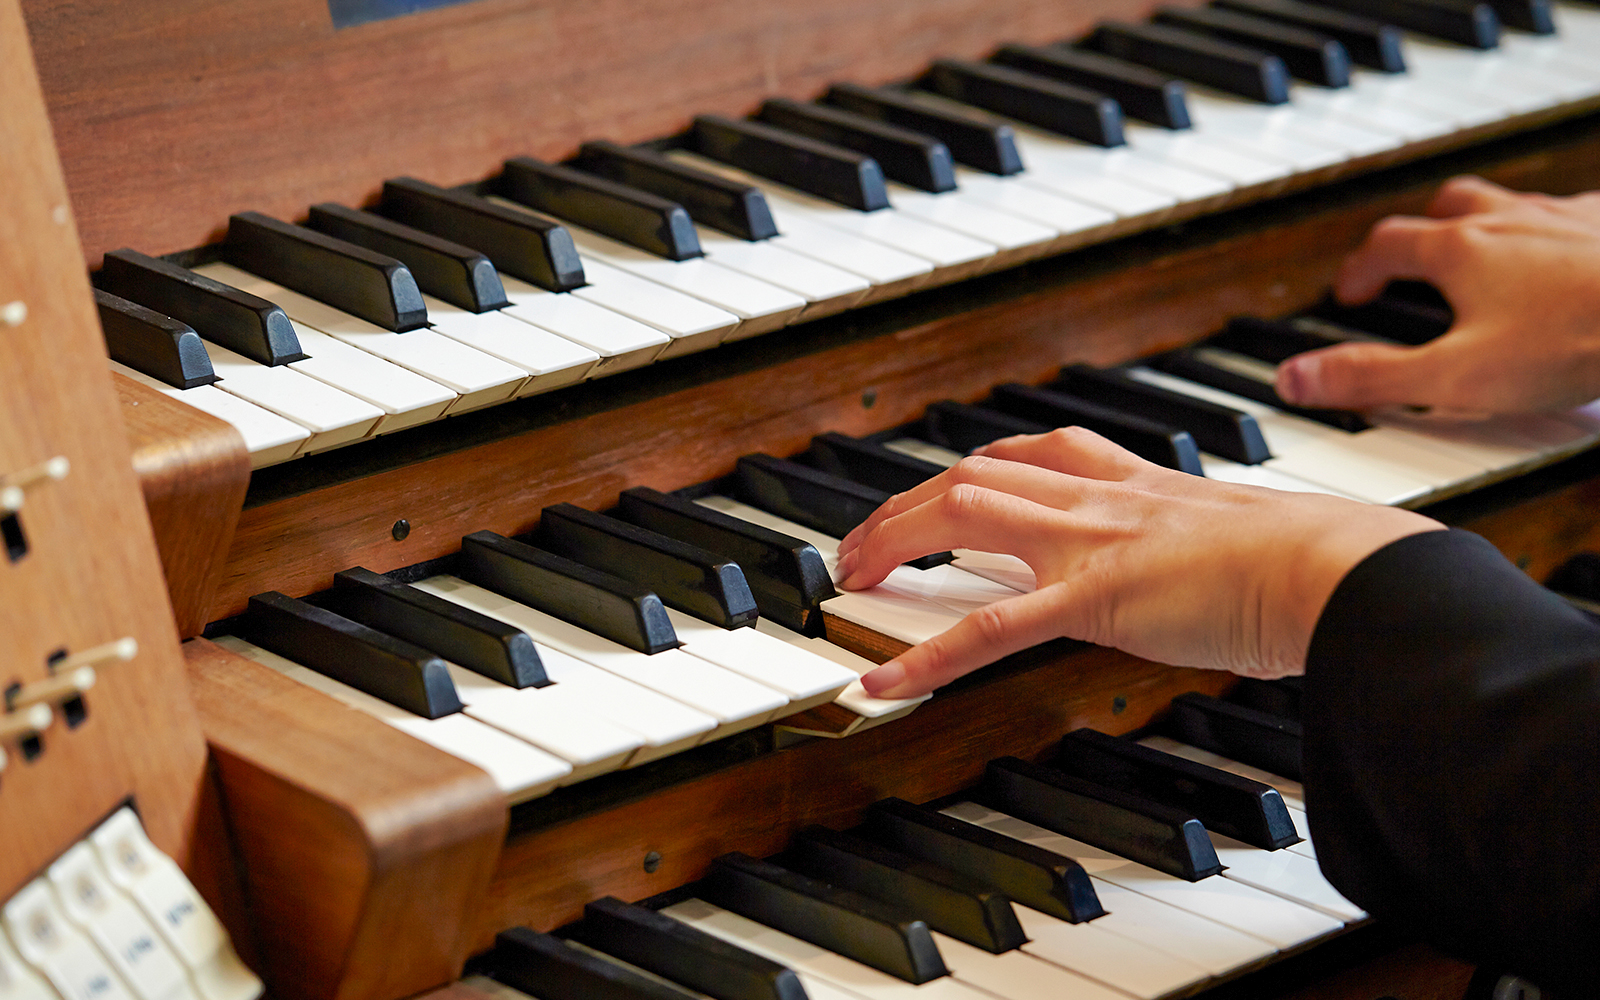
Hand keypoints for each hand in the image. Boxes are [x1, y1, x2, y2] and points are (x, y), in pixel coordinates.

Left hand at [834, 428, 1439, 698]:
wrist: (1334, 566)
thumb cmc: (1302, 557)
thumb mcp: (1227, 533)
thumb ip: (1186, 541)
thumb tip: (1188, 566)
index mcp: (1125, 480)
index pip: (1022, 455)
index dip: (966, 470)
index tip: (935, 488)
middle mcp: (1093, 498)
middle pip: (968, 474)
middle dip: (902, 503)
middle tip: (863, 543)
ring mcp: (1086, 544)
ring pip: (960, 514)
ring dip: (893, 543)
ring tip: (852, 582)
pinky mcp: (1093, 599)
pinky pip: (989, 628)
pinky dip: (926, 656)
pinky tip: (883, 682)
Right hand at [1275, 175, 1599, 413]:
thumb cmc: (1574, 340)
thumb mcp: (1455, 377)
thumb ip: (1371, 377)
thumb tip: (1293, 378)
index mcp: (1459, 251)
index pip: (1387, 245)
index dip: (1361, 269)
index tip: (1351, 291)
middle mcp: (1509, 222)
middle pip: (1448, 207)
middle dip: (1420, 229)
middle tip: (1409, 254)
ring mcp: (1565, 220)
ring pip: (1510, 206)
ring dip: (1485, 225)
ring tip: (1482, 255)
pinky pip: (1573, 218)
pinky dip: (1552, 234)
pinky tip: (1564, 261)